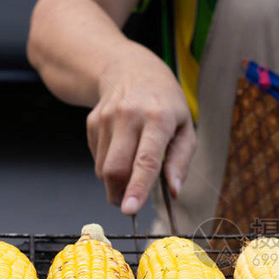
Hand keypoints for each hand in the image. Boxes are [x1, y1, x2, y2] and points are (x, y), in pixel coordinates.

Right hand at [87, 53, 194, 214]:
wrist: (130, 68)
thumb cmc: (165, 102)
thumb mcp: (185, 127)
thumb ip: (181, 161)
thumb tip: (174, 191)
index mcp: (158, 119)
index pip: (146, 160)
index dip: (138, 188)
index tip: (130, 210)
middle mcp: (129, 116)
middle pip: (116, 168)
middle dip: (120, 194)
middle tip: (129, 204)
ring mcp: (107, 118)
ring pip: (103, 168)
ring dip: (115, 182)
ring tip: (130, 172)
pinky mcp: (93, 122)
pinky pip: (97, 158)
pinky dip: (109, 165)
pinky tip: (122, 150)